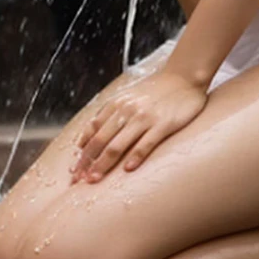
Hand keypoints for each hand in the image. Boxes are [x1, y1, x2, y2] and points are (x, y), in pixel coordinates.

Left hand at [70, 69, 206, 183]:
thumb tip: (86, 138)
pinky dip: (135, 157)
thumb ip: (108, 114)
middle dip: (87, 162)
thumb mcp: (127, 97)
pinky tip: (127, 170)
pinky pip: (146, 143)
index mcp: (117, 104)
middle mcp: (127, 110)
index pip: (92, 131)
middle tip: (77, 181)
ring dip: (103, 164)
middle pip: (101, 140)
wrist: (184, 77)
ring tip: (94, 179)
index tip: (74, 170)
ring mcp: (144, 118)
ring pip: (118, 145)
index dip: (81, 152)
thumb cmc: (155, 91)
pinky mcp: (163, 124)